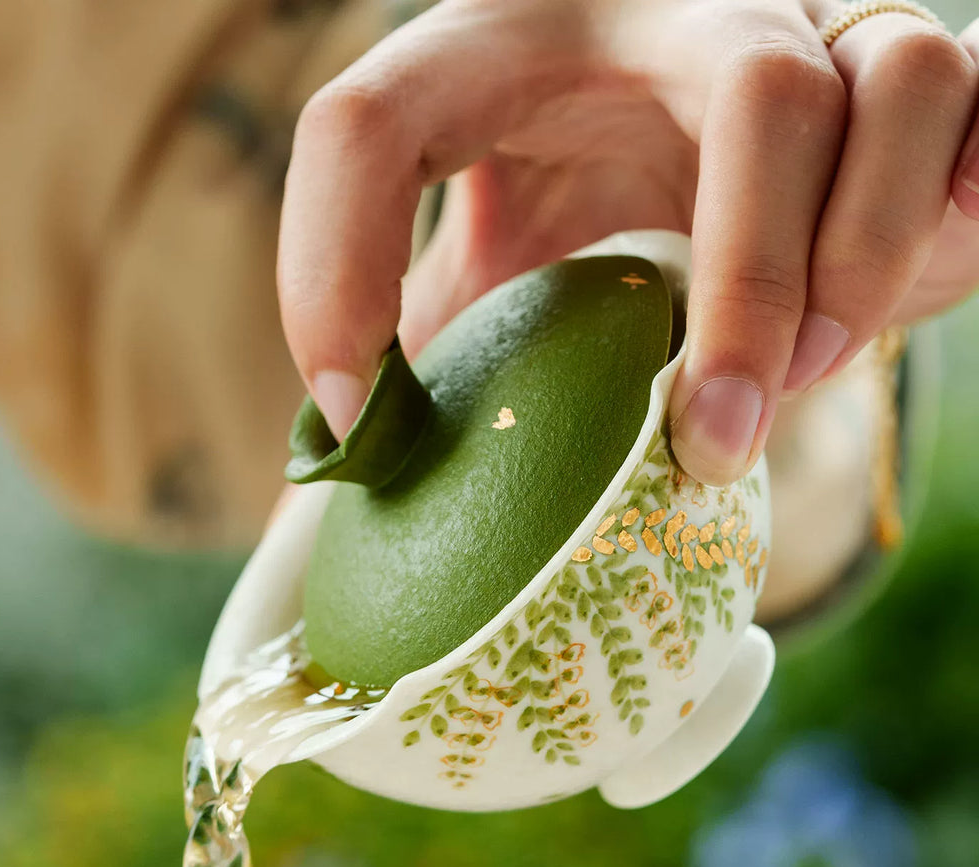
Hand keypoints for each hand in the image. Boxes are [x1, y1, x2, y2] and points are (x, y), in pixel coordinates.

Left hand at [277, 0, 978, 484]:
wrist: (718, 166)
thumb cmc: (588, 214)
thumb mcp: (497, 266)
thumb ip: (427, 327)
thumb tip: (351, 439)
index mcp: (518, 47)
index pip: (370, 122)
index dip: (334, 270)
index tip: (355, 409)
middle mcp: (670, 9)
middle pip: (750, 96)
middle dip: (750, 288)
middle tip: (710, 440)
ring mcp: (808, 23)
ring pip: (891, 84)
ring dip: (857, 260)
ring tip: (803, 377)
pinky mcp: (902, 68)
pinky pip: (978, 102)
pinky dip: (959, 198)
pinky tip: (916, 265)